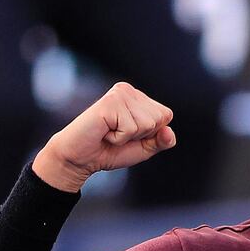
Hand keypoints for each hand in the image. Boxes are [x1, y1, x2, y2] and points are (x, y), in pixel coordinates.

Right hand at [33, 82, 175, 190]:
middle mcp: (129, 91)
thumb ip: (161, 141)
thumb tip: (169, 132)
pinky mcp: (109, 102)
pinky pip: (131, 128)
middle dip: (140, 135)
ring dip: (128, 137)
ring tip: (109, 133)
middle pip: (158, 119)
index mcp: (138, 98)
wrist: (79, 159)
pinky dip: (118, 138)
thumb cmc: (109, 151)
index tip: (129, 135)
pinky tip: (104, 132)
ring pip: (147, 124)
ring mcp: (119, 94)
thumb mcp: (143, 148)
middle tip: (117, 134)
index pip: (166, 115)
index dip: (151, 134)